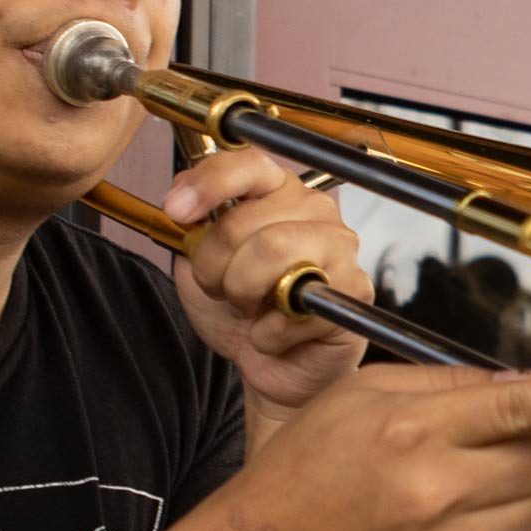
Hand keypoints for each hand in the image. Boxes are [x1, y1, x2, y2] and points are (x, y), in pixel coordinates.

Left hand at [163, 150, 371, 410]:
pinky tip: (272, 334)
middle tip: (220, 290)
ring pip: (272, 252)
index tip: (176, 212)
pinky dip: (266, 333)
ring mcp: (340, 249)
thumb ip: (191, 225)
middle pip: (246, 221)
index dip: (208, 183)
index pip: (249, 163)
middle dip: (214, 266)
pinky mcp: (354, 291)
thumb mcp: (199, 263)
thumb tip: (180, 199)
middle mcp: (315, 211)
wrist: (268, 367)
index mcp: (278, 192)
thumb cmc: (241, 312)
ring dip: (242, 293)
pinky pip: (293, 307)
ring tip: (247, 309)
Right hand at [207, 362, 530, 530]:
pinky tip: (460, 502)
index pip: (518, 411)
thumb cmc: (307, 464)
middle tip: (515, 426)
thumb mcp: (362, 394)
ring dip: (527, 477)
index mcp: (411, 430)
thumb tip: (522, 385)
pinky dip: (507, 513)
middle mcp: (435, 490)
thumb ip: (445, 383)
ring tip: (475, 466)